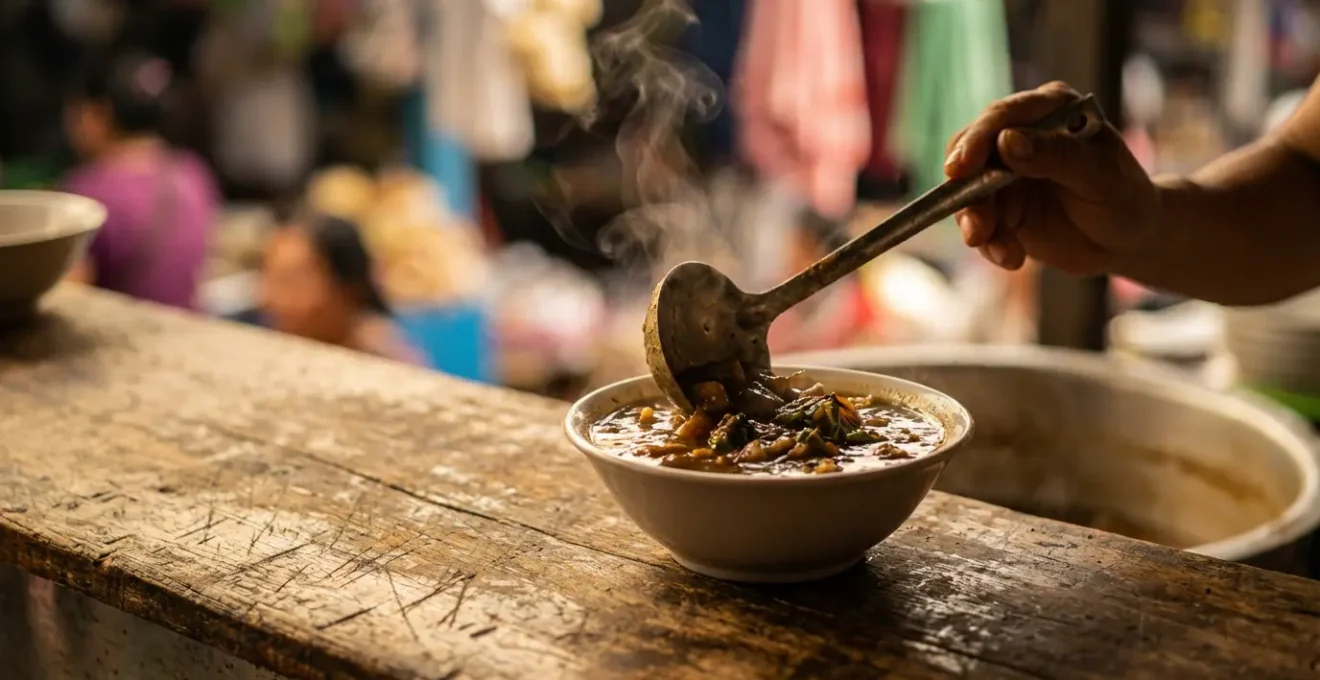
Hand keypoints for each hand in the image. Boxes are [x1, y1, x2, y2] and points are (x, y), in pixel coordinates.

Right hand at [944, 82, 1159, 273]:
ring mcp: (1006, 173)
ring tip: (1004, 252)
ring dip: (977, 224)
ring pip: (968, 193)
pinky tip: (1012, 257)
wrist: (1128, 240)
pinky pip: (979, 223)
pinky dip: (990, 243)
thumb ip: (1056, 155)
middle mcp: (1021, 136)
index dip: (976, 140)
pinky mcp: (1000, 206)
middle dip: (968, 192)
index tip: (959, 169)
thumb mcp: (1100, 176)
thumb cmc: (1125, 198)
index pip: (1001, 117)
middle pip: (971, 153)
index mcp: (1049, 110)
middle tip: (975, 228)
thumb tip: (1007, 141)